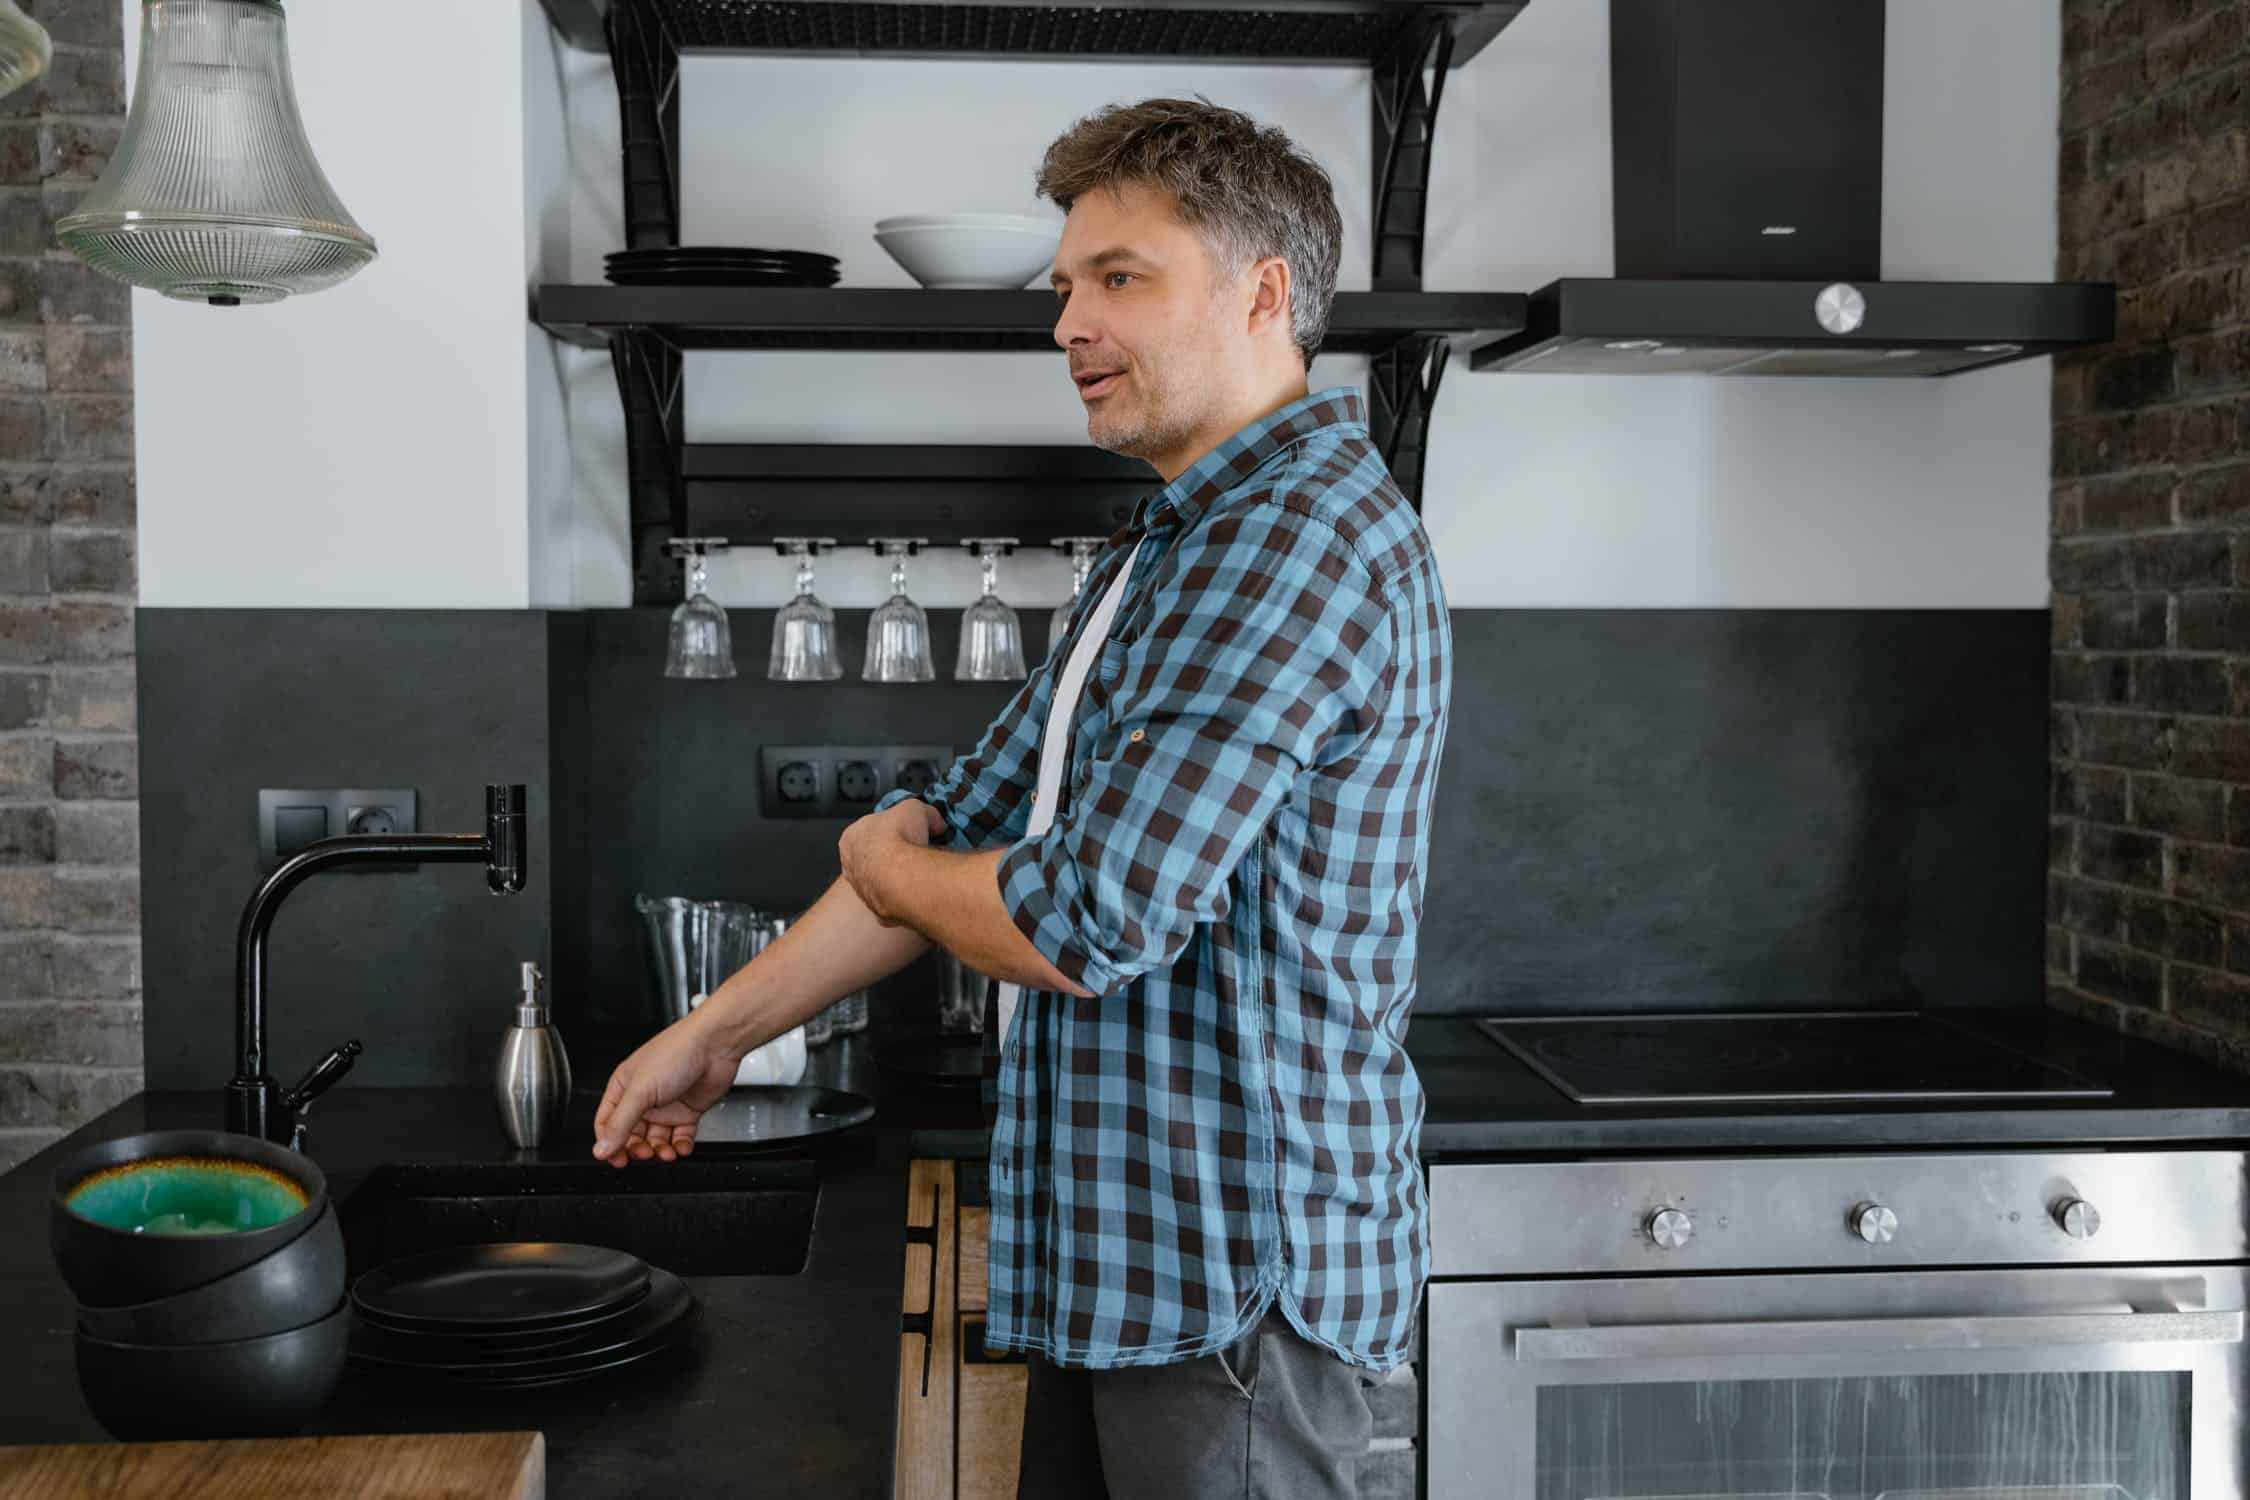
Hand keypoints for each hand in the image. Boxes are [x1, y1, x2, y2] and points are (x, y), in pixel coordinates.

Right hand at [589, 1010, 741, 1166]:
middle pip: (632, 1134)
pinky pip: (680, 1136)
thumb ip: (620, 1123)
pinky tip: (682, 1148)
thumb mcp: (640, 1090)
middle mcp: (644, 1097)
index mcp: (624, 1087)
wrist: (715, 1045)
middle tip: (644, 1154)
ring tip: (665, 1153)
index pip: (607, 1123)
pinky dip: (680, 1146)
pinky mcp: (688, 1110)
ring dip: (660, 1150)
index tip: (616, 1159)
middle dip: (636, 1148)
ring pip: (656, 1138)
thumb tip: (601, 1149)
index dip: (608, 1143)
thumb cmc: (677, 1052)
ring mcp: (667, 1105)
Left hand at [839, 799, 944, 926]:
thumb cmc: (898, 838)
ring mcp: (861, 891)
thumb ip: (925, 813)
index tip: (911, 831)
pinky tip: (920, 889)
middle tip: (919, 851)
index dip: (893, 829)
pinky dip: (907, 895)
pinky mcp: (877, 911)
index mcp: (851, 837)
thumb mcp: (916, 808)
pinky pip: (895, 900)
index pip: (871, 831)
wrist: (900, 876)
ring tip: (923, 871)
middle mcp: (850, 865)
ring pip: (884, 880)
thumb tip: (936, 823)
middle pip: (875, 857)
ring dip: (901, 876)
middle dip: (896, 854)